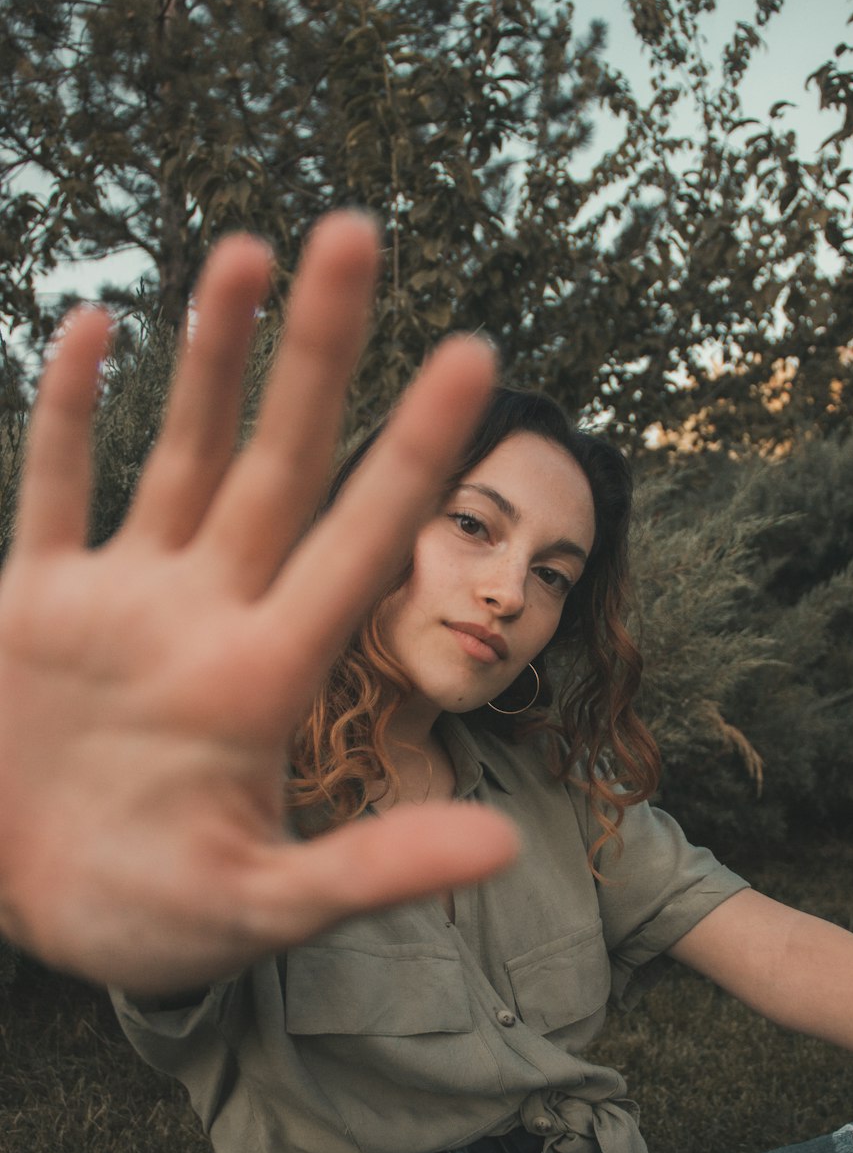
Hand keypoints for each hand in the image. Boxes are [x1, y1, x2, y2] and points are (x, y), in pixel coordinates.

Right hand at [0, 213, 517, 992]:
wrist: (38, 915)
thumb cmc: (159, 922)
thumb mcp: (264, 908)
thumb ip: (371, 872)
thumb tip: (505, 851)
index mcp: (267, 676)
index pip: (360, 539)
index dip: (415, 449)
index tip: (478, 355)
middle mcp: (207, 614)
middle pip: (279, 461)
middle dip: (318, 351)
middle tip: (358, 230)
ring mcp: (122, 602)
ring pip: (178, 452)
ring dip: (209, 354)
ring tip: (250, 250)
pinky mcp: (33, 607)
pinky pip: (53, 489)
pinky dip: (69, 413)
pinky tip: (99, 325)